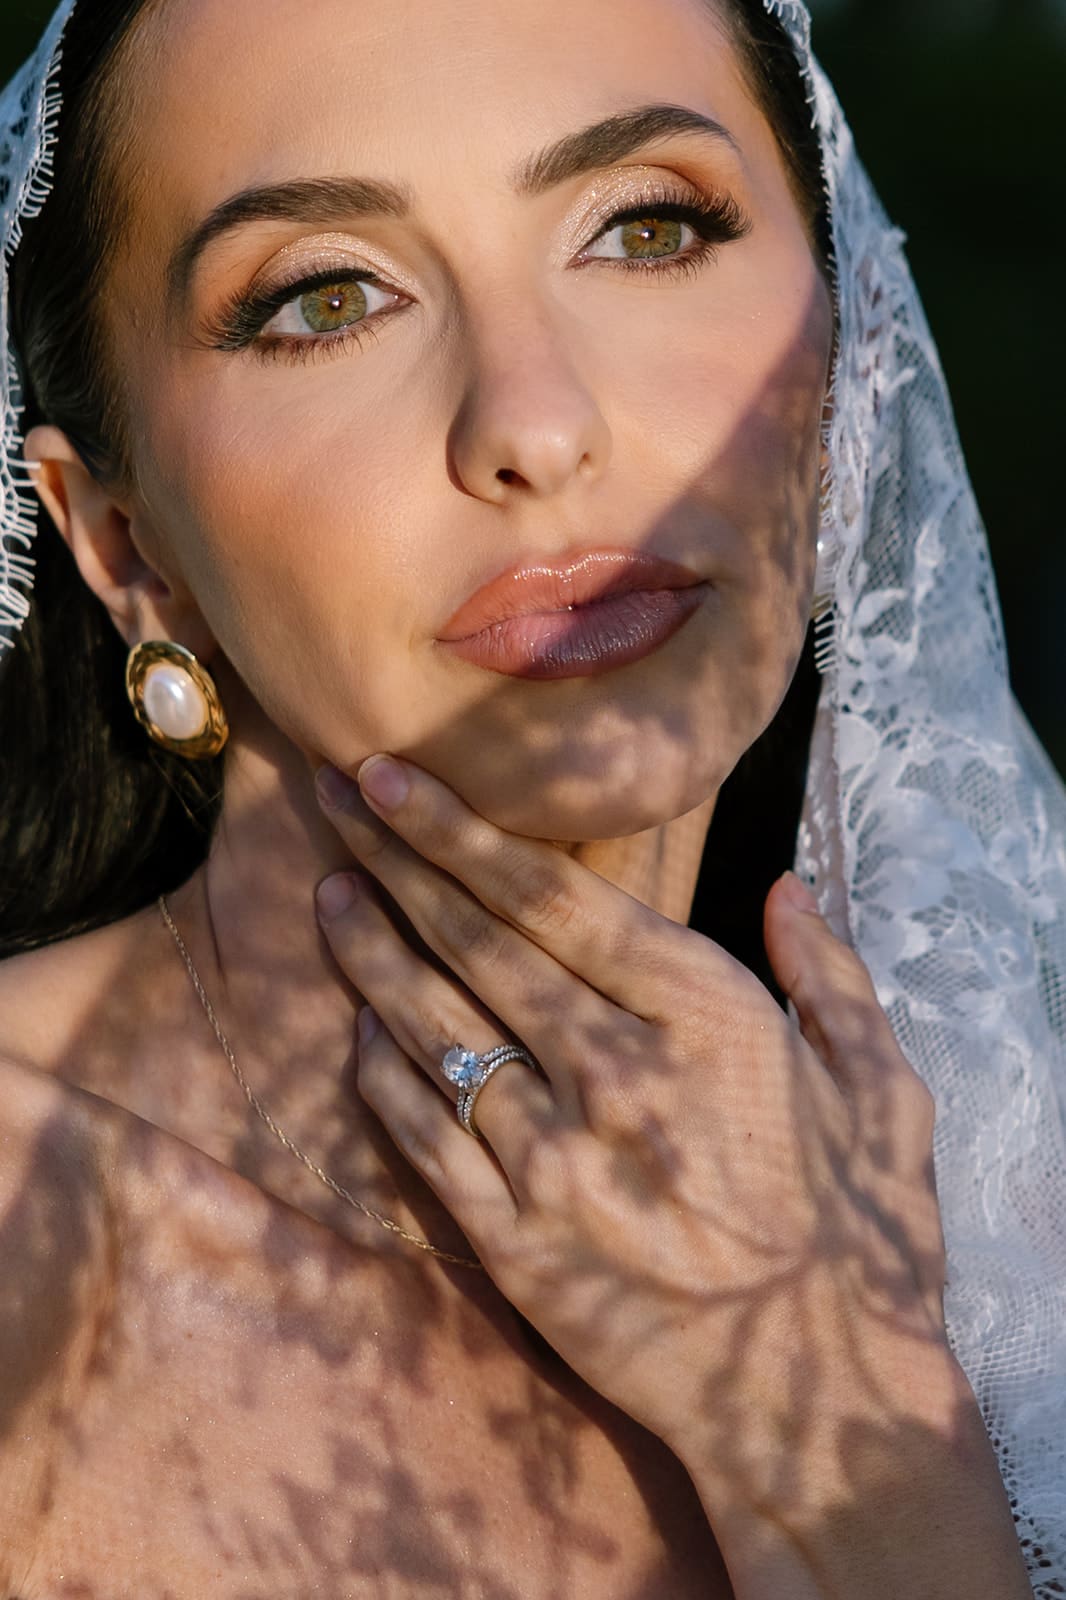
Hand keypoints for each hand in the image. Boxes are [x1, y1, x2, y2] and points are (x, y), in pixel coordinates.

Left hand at [313, 755, 949, 1489]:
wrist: (816, 1400)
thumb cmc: (857, 1236)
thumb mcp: (883, 1091)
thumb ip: (832, 977)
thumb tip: (783, 886)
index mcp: (703, 1017)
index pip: (550, 899)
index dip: (457, 832)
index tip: (392, 778)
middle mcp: (615, 1073)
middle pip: (475, 945)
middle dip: (395, 860)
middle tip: (334, 798)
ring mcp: (555, 1160)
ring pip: (435, 1031)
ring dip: (372, 956)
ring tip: (330, 896)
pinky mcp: (516, 1242)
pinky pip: (425, 1138)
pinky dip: (384, 1077)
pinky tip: (359, 1031)